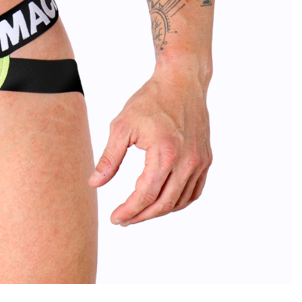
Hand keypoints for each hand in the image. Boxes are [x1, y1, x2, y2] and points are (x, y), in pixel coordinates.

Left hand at [88, 67, 210, 224]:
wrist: (181, 81)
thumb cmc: (150, 100)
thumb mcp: (122, 126)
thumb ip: (109, 158)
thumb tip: (94, 183)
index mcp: (165, 153)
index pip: (145, 195)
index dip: (129, 211)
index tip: (115, 218)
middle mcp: (187, 161)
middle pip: (164, 204)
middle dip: (141, 216)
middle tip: (124, 220)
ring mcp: (200, 162)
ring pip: (180, 201)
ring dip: (159, 211)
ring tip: (139, 212)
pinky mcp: (206, 159)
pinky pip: (194, 191)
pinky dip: (178, 201)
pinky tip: (163, 202)